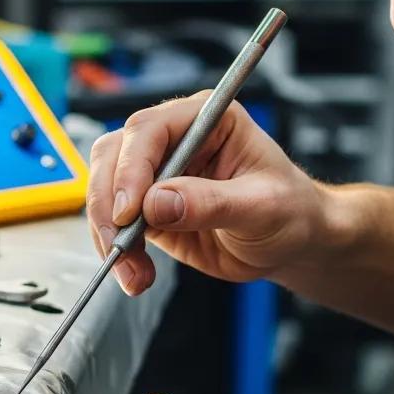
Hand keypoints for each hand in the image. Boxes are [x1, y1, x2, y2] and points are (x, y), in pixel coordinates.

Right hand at [86, 94, 324, 293]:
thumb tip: (158, 203)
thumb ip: (212, 203)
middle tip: (120, 243)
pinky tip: (137, 274)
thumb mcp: (262, 206)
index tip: (129, 210)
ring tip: (133, 271)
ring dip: (108, 232)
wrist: (289, 242)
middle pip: (114, 154)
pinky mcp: (147, 207)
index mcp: (207, 119)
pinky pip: (114, 224)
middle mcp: (176, 138)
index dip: (132, 168)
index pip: (150, 129)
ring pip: (105, 188)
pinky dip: (117, 251)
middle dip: (108, 203)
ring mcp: (157, 172)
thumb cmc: (289, 210)